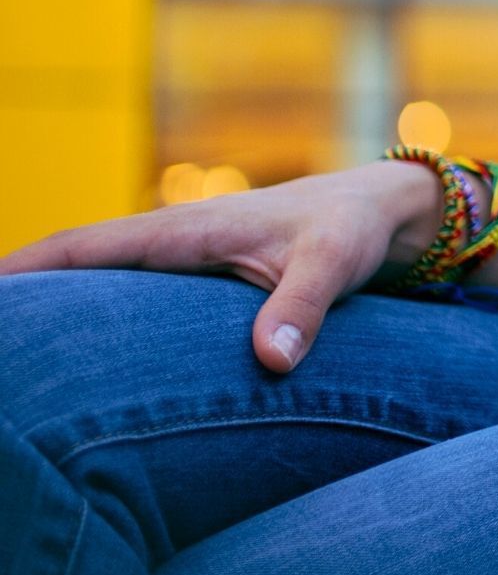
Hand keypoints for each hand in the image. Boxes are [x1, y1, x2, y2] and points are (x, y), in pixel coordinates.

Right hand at [0, 161, 441, 372]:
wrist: (385, 211)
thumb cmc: (354, 230)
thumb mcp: (333, 265)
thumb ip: (301, 309)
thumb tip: (271, 363)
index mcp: (186, 229)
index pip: (84, 246)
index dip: (25, 270)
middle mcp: (173, 238)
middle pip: (76, 265)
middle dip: (23, 294)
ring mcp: (184, 257)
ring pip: (102, 280)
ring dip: (57, 306)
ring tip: (20, 357)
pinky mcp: (202, 276)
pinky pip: (133, 293)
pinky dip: (99, 312)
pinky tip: (82, 353)